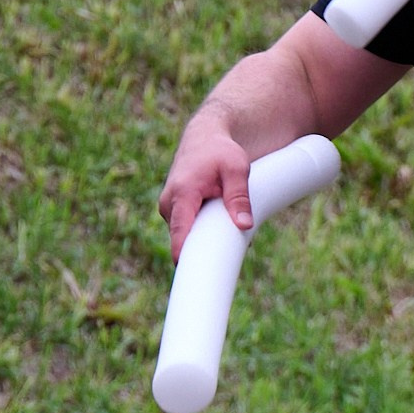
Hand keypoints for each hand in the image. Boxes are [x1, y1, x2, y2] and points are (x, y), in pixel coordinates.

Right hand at [157, 112, 255, 258]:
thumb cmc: (221, 151)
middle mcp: (169, 204)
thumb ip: (239, 197)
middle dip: (202, 252)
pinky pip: (187, 232)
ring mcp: (170, 210)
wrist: (205, 138)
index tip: (192, 274)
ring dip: (205, 241)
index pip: (180, 231)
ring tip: (227, 235)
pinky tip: (219, 231)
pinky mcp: (175, 213)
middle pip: (183, 240)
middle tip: (226, 261)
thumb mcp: (236, 169)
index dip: (185, 255)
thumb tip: (244, 225)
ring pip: (187, 237)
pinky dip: (203, 234)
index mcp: (182, 193)